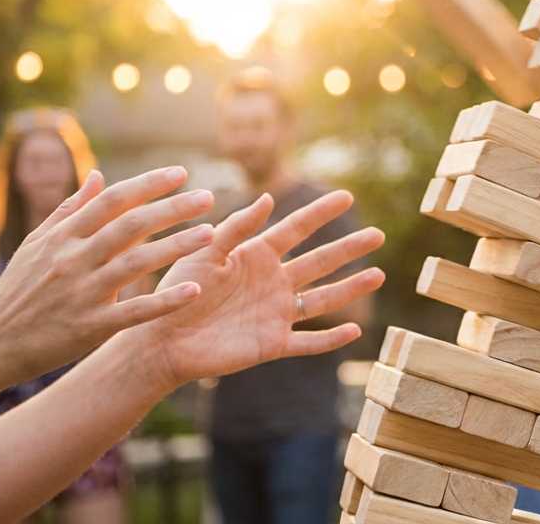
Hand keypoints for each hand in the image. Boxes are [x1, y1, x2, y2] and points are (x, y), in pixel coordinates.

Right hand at [0, 167, 217, 384]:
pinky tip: (194, 291)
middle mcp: (73, 259)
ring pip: (137, 263)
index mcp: (63, 236)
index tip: (181, 172)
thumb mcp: (36, 244)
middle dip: (173, 208)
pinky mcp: (89, 327)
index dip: (148, 184)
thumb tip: (100, 174)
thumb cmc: (17, 291)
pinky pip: (133, 312)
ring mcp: (82, 293)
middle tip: (209, 197)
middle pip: (131, 225)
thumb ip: (70, 209)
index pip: (112, 200)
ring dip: (176, 246)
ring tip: (211, 235)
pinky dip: (164, 301)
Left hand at [128, 190, 385, 388]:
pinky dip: (330, 339)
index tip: (346, 195)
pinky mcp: (271, 344)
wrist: (161, 340)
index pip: (295, 228)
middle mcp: (271, 283)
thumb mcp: (204, 252)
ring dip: (350, 288)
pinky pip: (308, 342)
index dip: (321, 212)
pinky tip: (354, 332)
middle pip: (319, 261)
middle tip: (378, 234)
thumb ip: (236, 228)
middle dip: (348, 248)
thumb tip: (268, 198)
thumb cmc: (176, 292)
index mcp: (255, 256)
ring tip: (378, 275)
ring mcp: (274, 314)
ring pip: (322, 299)